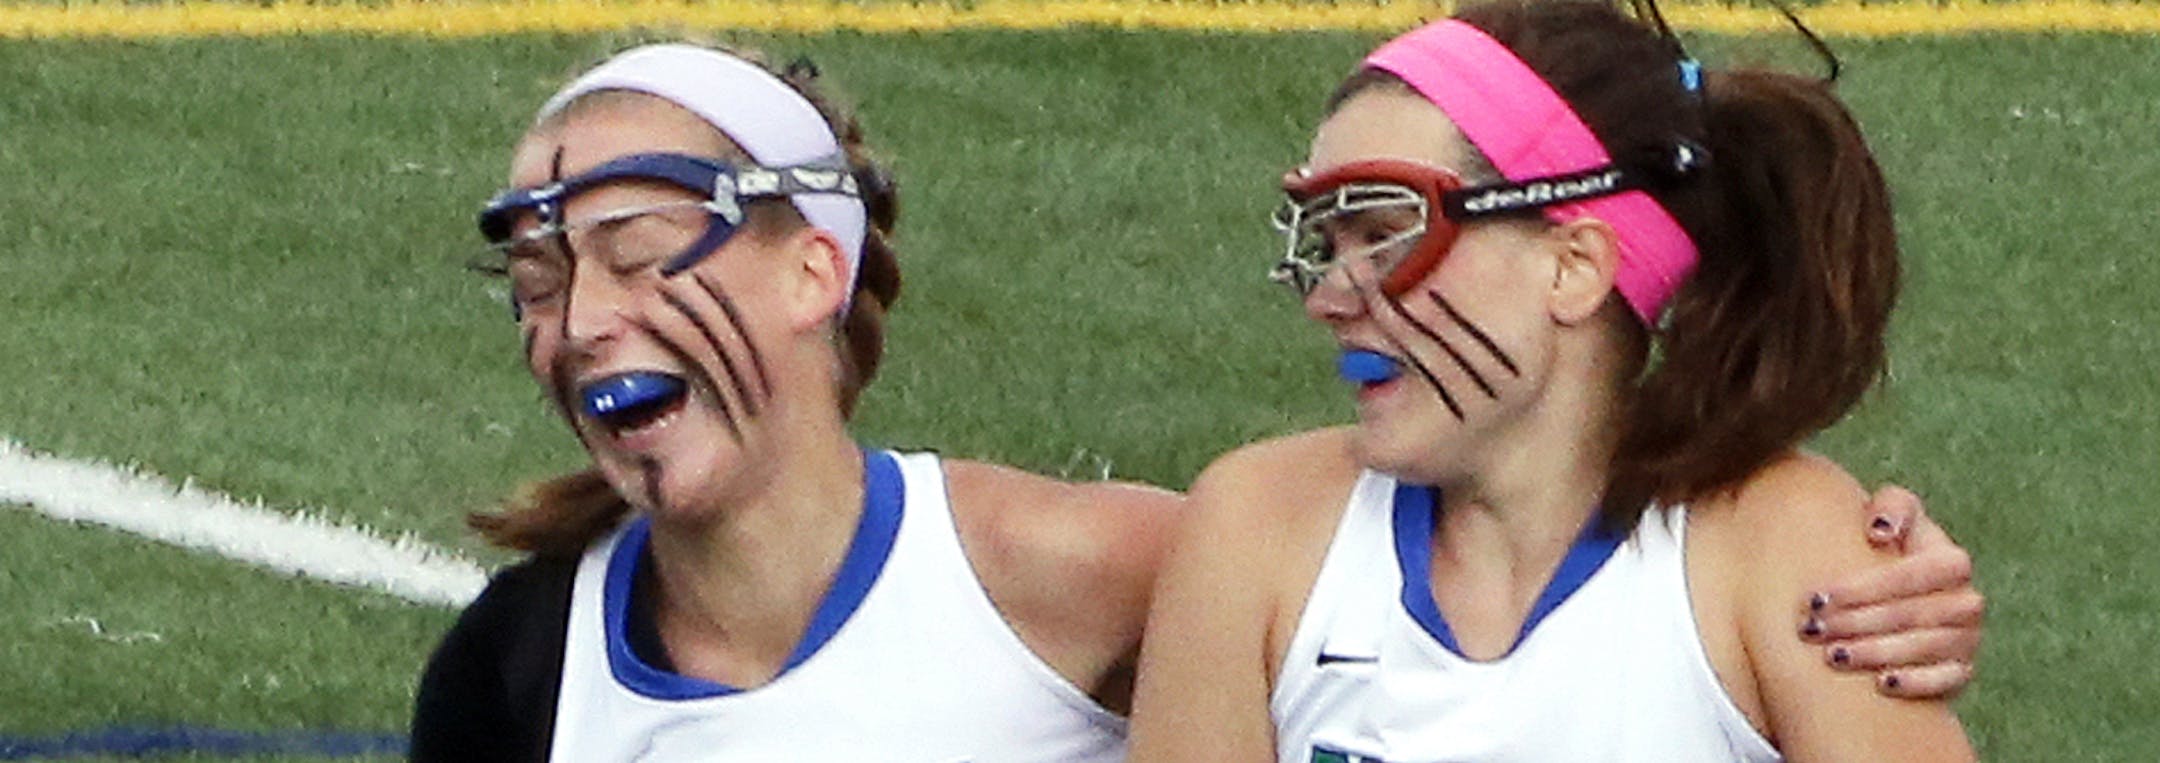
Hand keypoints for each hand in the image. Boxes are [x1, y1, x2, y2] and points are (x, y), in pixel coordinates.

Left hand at [1799, 485, 1982, 699]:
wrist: (1894, 592)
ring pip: (1925, 648)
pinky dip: (1917, 683)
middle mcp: (1966, 601)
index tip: (1817, 598)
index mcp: (1952, 562)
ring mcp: (1966, 638)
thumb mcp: (1890, 513)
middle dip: (1858, 622)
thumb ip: (1891, 506)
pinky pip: (1948, 680)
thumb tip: (1880, 531)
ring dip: (1876, 653)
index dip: (1865, 587)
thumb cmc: (1883, 546)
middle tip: (1811, 629)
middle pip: (1914, 614)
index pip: (1914, 574)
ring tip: (1831, 655)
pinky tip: (1881, 684)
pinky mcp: (1960, 670)